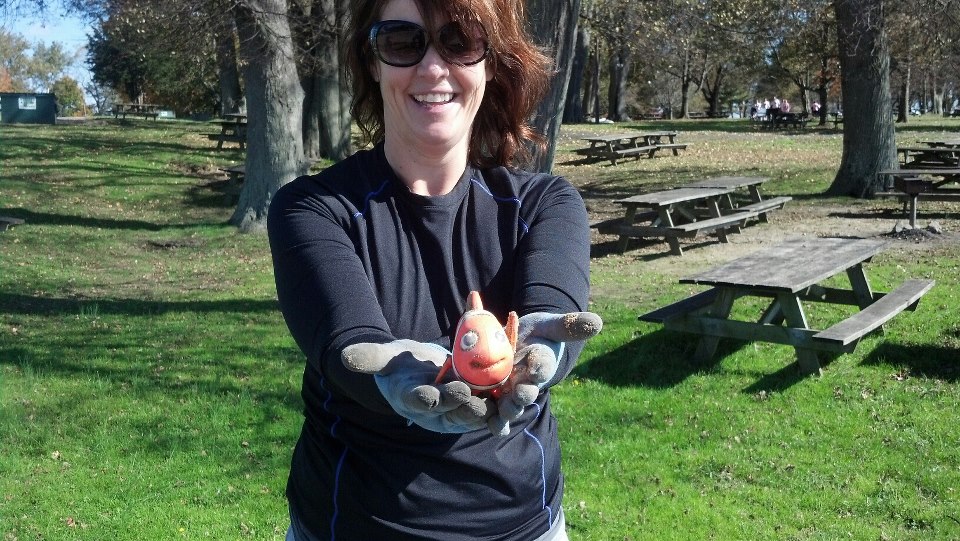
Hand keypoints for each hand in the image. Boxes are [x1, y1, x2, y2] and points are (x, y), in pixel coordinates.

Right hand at [341, 340, 492, 432]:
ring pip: (475, 410)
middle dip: (461, 405)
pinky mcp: (476, 400)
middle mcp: (437, 410)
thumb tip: (344, 356)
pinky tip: (515, 388)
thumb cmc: (397, 364)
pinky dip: (503, 396)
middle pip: (451, 410)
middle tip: (471, 396)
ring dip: (489, 406)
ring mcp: (458, 408)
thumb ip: (369, 358)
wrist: (417, 370)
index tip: (429, 394)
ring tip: (500, 398)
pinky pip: (492, 400)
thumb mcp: (383, 358)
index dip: (426, 398)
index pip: (419, 401)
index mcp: (413, 399)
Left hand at [489, 312, 602, 435]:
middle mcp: (529, 382)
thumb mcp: (551, 325)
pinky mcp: (495, 397)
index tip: (536, 368)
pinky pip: (496, 414)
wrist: (521, 344)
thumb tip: (597, 322)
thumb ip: (569, 325)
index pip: (543, 366)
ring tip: (502, 416)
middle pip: (527, 392)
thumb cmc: (540, 334)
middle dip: (524, 394)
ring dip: (507, 412)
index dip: (540, 367)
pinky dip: (492, 420)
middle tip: (519, 393)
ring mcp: (511, 392)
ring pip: (511, 408)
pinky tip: (487, 422)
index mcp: (543, 363)